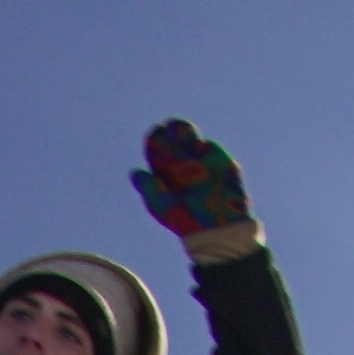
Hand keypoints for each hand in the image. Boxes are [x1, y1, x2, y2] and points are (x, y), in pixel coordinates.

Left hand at [130, 121, 262, 259]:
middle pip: (173, 139)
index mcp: (164, 171)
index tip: (154, 132)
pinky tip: (198, 147)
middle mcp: (181, 163)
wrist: (214, 227)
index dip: (155, 139)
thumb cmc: (184, 219)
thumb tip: (134, 172)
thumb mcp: (161, 206)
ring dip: (185, 131)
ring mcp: (200, 160)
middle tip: (167, 128)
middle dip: (170, 131)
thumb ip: (149, 189)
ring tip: (180, 130)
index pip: (157, 149)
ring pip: (191, 138)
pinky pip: (209, 147)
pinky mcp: (219, 161)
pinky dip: (202, 146)